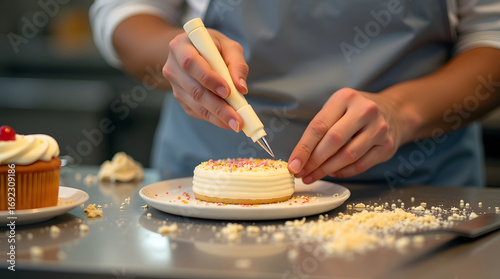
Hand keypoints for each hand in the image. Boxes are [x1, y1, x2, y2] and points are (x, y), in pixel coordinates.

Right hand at [162, 29, 248, 130]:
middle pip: (194, 90)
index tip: (228, 91)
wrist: (197, 51)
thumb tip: (241, 88)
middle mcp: (173, 67)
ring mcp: (174, 85)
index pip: (191, 63)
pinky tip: (227, 121)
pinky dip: (213, 118)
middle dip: (218, 107)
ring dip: (217, 116)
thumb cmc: (215, 47)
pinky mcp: (180, 98)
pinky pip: (196, 112)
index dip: (208, 79)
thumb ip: (237, 64)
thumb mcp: (229, 46)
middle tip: (237, 120)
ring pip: (195, 104)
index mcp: (181, 46)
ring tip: (236, 123)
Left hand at [288, 88, 404, 183]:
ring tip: (313, 176)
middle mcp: (364, 110)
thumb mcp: (336, 108)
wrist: (392, 111)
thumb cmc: (355, 112)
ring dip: (327, 170)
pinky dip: (343, 172)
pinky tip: (333, 172)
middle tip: (301, 174)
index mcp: (345, 98)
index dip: (303, 148)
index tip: (293, 165)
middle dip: (314, 161)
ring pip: (348, 156)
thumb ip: (319, 130)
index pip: (319, 126)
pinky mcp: (387, 145)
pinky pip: (361, 165)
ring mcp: (379, 128)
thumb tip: (299, 160)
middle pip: (333, 141)